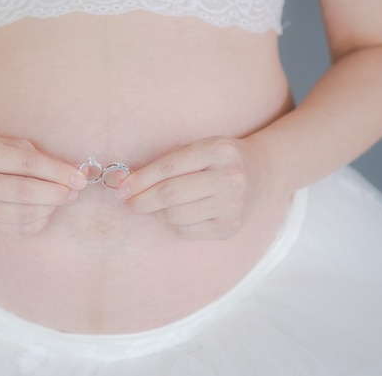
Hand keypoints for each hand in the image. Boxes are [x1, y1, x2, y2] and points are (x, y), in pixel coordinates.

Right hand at [0, 136, 86, 235]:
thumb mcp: (11, 145)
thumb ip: (42, 157)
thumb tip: (79, 172)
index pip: (26, 164)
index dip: (57, 172)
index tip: (79, 178)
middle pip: (24, 193)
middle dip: (56, 193)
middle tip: (73, 191)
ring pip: (23, 215)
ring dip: (50, 208)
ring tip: (61, 198)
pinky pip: (19, 230)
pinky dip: (39, 221)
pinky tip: (44, 210)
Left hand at [115, 136, 268, 239]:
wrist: (262, 173)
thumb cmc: (216, 160)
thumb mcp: (194, 150)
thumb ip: (159, 165)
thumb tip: (119, 182)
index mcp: (218, 150)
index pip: (167, 168)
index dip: (139, 180)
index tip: (120, 188)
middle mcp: (230, 177)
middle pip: (169, 195)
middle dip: (141, 201)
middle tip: (129, 202)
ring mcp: (233, 205)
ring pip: (175, 216)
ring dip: (158, 213)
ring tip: (161, 205)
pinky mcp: (230, 228)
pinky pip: (187, 231)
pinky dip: (175, 224)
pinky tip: (181, 213)